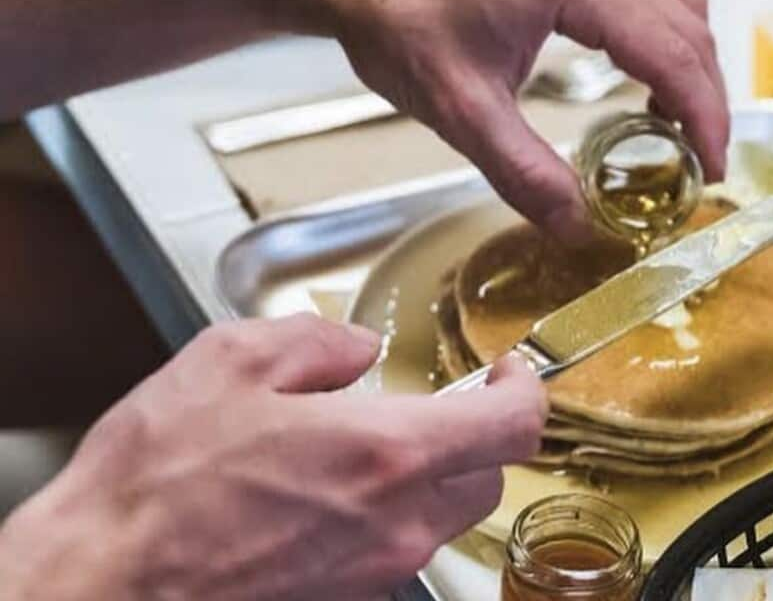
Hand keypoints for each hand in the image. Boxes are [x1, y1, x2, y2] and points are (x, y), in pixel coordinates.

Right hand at [0, 314, 546, 599]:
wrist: (103, 583)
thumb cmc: (157, 483)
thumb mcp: (232, 362)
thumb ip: (317, 340)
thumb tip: (357, 348)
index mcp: (388, 452)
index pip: (513, 426)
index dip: (525, 391)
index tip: (507, 372)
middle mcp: (398, 521)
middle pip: (487, 477)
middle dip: (473, 436)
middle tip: (436, 407)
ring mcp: (374, 572)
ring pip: (445, 519)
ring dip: (429, 478)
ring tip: (365, 450)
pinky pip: (394, 553)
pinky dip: (383, 517)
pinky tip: (325, 496)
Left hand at [304, 0, 729, 243]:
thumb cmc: (399, 21)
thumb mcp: (461, 110)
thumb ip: (522, 170)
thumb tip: (574, 224)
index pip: (674, 53)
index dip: (705, 116)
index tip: (711, 167)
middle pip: (689, 30)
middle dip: (707, 99)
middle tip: (702, 163)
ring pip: (678, 10)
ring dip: (692, 70)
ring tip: (681, 133)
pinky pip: (649, 2)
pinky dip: (667, 48)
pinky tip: (647, 91)